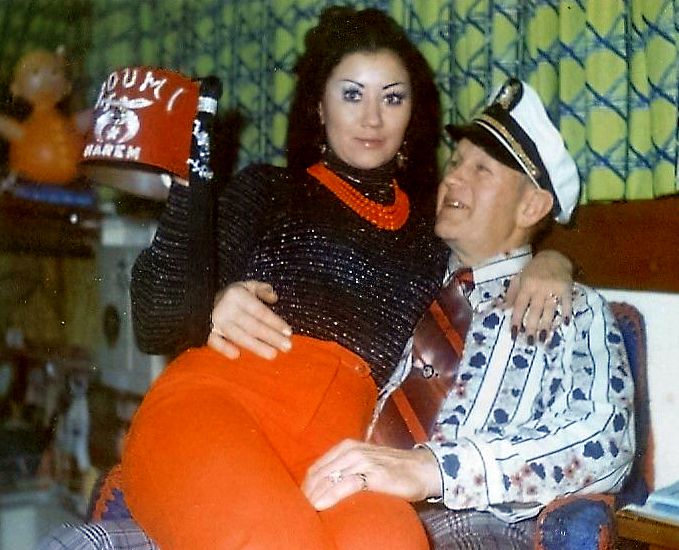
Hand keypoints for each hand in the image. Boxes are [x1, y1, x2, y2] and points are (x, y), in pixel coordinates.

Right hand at [207, 280, 291, 359]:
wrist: (198, 300)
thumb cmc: (229, 296)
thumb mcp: (245, 286)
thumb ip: (261, 289)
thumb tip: (275, 298)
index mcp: (237, 296)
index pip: (260, 311)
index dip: (275, 322)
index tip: (289, 332)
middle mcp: (227, 308)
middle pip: (253, 326)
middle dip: (271, 337)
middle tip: (287, 347)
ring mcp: (216, 321)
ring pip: (238, 336)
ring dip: (256, 346)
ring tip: (273, 354)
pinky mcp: (206, 332)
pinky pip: (214, 341)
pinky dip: (223, 348)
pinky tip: (236, 355)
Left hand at [302, 439, 440, 510]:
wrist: (421, 468)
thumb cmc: (391, 468)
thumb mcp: (364, 463)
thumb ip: (345, 469)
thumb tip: (324, 488)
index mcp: (346, 447)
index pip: (317, 468)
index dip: (306, 486)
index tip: (299, 502)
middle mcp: (351, 451)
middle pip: (319, 474)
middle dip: (306, 493)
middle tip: (299, 511)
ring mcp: (363, 461)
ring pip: (329, 478)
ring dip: (314, 495)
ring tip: (306, 511)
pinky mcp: (374, 474)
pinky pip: (347, 484)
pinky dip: (331, 495)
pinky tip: (321, 505)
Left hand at [503, 250, 572, 341]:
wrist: (555, 257)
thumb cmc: (533, 270)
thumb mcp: (519, 278)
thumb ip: (511, 294)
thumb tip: (502, 309)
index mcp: (526, 285)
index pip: (520, 305)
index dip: (516, 319)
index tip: (514, 333)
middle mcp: (539, 288)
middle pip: (535, 311)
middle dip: (531, 327)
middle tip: (529, 342)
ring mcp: (554, 289)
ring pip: (550, 310)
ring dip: (547, 325)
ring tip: (544, 339)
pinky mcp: (567, 289)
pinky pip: (567, 303)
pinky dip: (567, 313)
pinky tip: (565, 324)